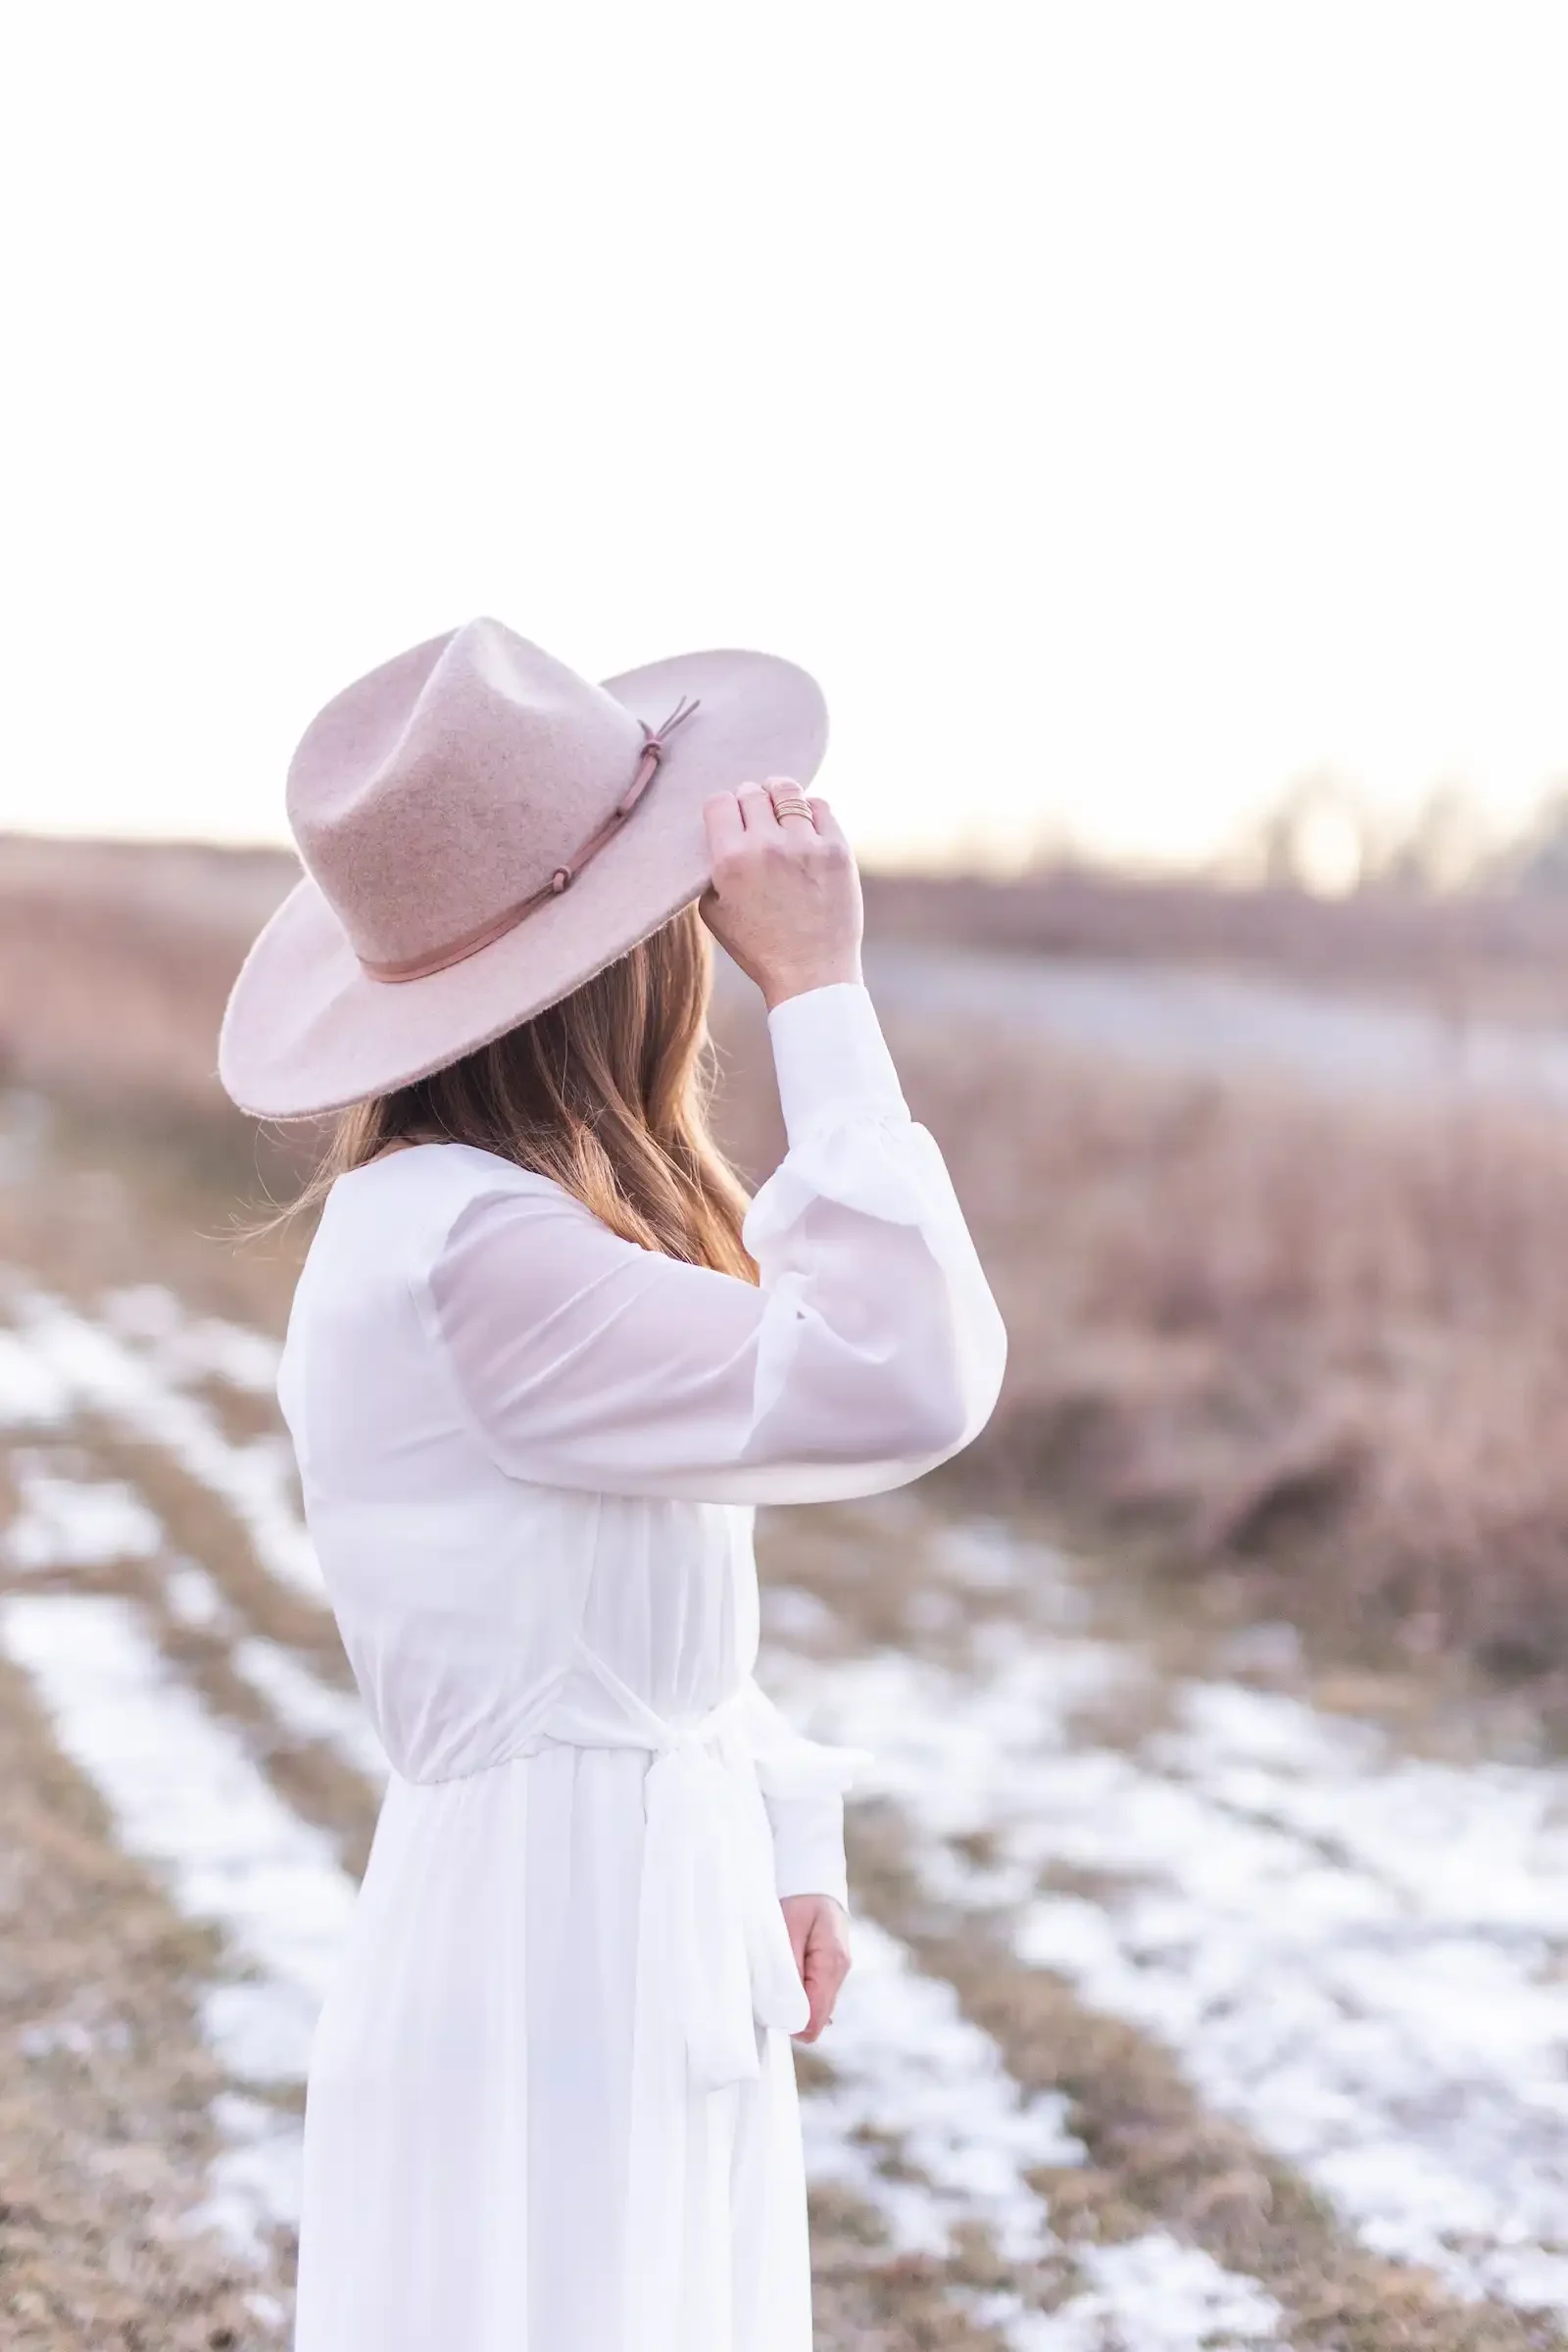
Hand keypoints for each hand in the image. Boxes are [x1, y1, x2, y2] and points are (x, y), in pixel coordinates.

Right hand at [699, 778, 863, 1010]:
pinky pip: (821, 807)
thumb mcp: (713, 913)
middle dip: (749, 801)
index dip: (722, 808)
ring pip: (787, 791)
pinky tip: (805, 825)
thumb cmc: (759, 948)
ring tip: (779, 808)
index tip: (728, 819)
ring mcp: (806, 844)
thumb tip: (717, 836)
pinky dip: (810, 810)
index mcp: (730, 860)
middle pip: (751, 792)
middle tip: (754, 816)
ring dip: (779, 795)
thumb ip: (710, 870)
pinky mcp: (837, 849)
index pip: (718, 802)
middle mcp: (767, 845)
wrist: (811, 974)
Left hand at [780, 1891, 850, 2042]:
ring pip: (815, 2012)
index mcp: (832, 1962)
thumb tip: (788, 2007)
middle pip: (815, 2020)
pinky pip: (815, 1999)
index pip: (815, 2018)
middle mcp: (840, 1973)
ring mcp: (838, 1975)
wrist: (813, 1884)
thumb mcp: (788, 1927)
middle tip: (768, 1986)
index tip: (769, 2004)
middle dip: (790, 2012)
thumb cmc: (799, 1901)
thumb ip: (789, 1968)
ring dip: (794, 2003)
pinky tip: (786, 1977)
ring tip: (776, 1975)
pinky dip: (799, 1996)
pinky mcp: (831, 1974)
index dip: (791, 2020)